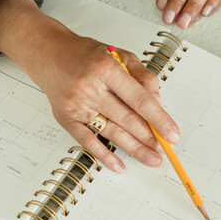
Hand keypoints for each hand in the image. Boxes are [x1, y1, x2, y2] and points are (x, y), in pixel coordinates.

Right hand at [0, 0, 179, 173]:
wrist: (48, 53)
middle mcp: (90, 87)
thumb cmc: (86, 54)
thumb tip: (158, 103)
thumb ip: (142, 76)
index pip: (139, 99)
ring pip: (111, 131)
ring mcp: (76, 105)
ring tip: (151, 159)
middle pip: (126, 119)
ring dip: (134, 148)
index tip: (172, 134)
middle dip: (149, 138)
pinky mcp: (65, 118)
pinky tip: (119, 165)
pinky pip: (87, 141)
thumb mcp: (119, 55)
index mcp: (107, 69)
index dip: (158, 119)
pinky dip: (104, 155)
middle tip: (164, 151)